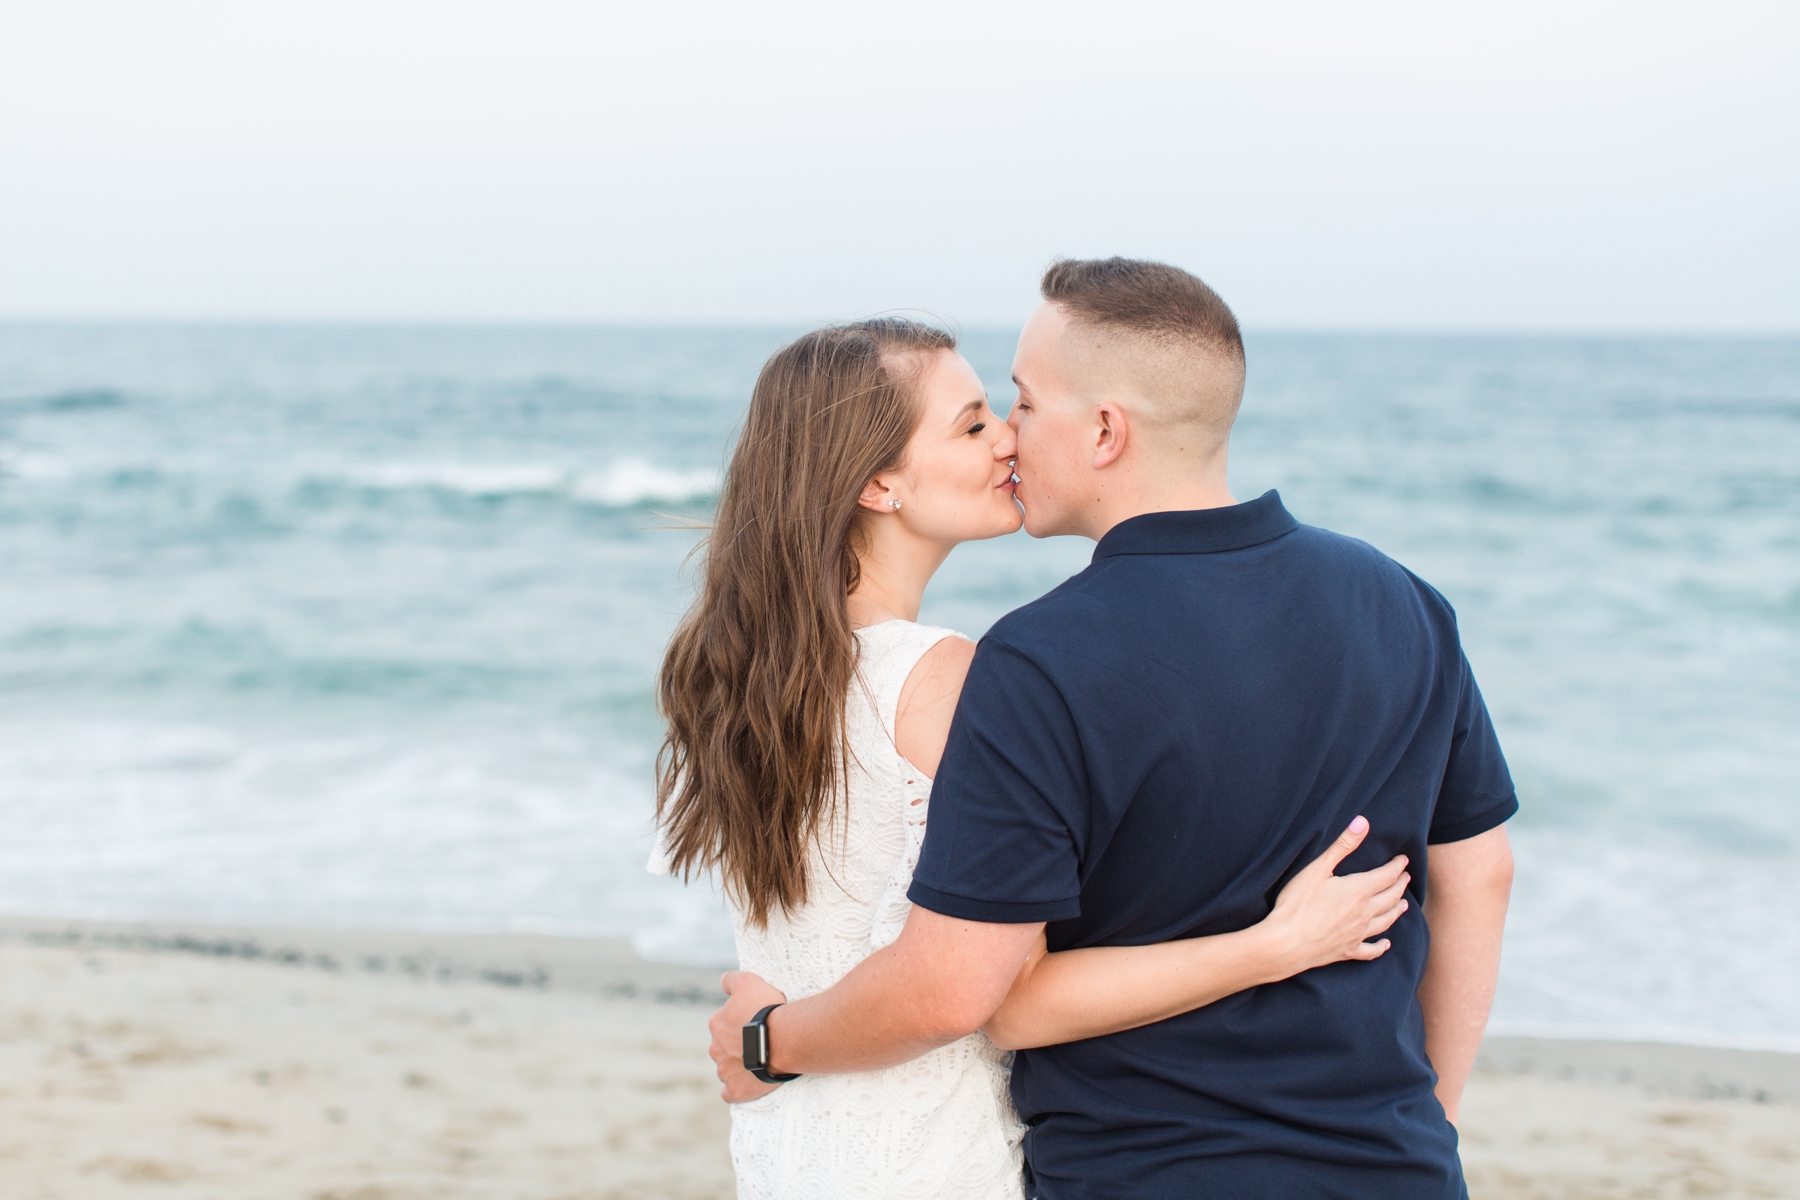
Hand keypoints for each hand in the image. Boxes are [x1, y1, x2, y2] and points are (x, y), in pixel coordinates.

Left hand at [706, 969, 788, 1102]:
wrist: (784, 1040)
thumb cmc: (767, 1010)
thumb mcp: (748, 982)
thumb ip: (731, 979)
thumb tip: (722, 982)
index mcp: (716, 1023)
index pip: (723, 1022)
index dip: (740, 1021)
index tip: (755, 1022)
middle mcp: (716, 1048)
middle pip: (724, 1046)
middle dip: (738, 1044)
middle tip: (760, 1041)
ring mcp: (725, 1071)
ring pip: (727, 1068)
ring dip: (739, 1065)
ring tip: (761, 1060)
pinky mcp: (736, 1090)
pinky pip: (730, 1093)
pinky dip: (736, 1088)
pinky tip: (748, 1084)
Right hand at [1260, 816, 1409, 976]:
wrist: (1286, 943)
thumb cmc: (1297, 904)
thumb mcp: (1317, 868)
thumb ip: (1342, 845)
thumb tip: (1363, 822)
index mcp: (1358, 890)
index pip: (1386, 876)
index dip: (1397, 866)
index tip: (1403, 860)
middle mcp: (1364, 913)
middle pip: (1390, 897)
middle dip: (1400, 885)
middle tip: (1406, 878)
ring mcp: (1357, 934)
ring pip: (1385, 921)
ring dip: (1396, 911)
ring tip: (1404, 904)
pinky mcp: (1347, 951)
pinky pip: (1371, 950)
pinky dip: (1381, 946)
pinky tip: (1385, 944)